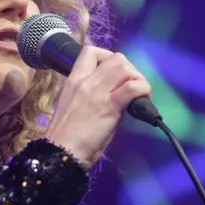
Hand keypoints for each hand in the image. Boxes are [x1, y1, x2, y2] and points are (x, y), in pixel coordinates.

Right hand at [44, 45, 150, 167]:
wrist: (61, 152)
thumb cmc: (66, 135)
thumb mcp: (74, 105)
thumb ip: (91, 95)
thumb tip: (114, 94)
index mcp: (74, 79)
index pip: (91, 51)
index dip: (108, 57)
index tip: (114, 74)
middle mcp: (86, 80)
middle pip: (116, 58)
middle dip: (130, 70)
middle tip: (132, 87)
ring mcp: (98, 91)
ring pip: (125, 68)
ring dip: (138, 79)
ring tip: (139, 95)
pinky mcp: (110, 105)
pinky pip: (133, 87)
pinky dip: (143, 90)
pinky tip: (142, 103)